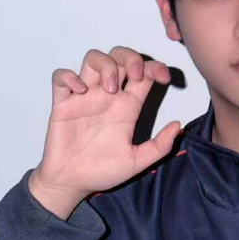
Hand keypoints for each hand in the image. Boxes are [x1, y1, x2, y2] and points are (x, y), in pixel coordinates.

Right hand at [30, 46, 181, 211]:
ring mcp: (84, 97)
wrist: (72, 183)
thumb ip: (160, 146)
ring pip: (93, 58)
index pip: (144, 73)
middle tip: (134, 76)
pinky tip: (79, 91)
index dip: (156, 67)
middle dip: (130, 57)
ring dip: (104, 64)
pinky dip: (69, 77)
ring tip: (109, 87)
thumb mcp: (137, 162)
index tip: (164, 78)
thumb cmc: (103, 171)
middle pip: (119, 56)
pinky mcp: (62, 103)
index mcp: (128, 106)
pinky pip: (61, 77)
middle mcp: (107, 96)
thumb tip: (178, 125)